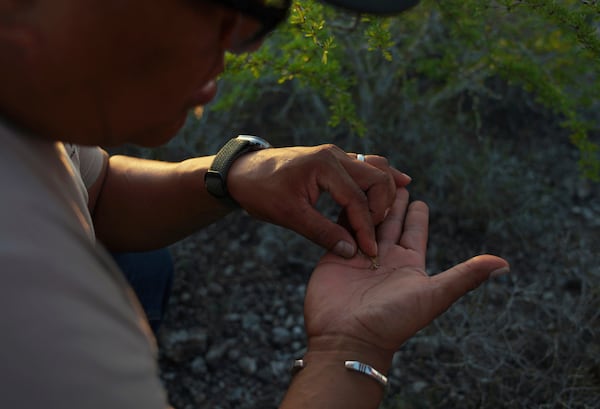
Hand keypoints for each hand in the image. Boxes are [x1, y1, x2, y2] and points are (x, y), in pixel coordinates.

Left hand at [227, 144, 410, 257]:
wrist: (242, 172)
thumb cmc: (261, 191)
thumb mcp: (289, 215)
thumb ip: (322, 232)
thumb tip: (351, 251)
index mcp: (325, 166)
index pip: (357, 199)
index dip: (366, 228)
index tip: (370, 251)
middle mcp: (335, 155)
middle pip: (376, 178)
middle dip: (381, 207)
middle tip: (376, 234)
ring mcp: (336, 155)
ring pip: (375, 167)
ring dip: (385, 190)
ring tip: (394, 211)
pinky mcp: (333, 161)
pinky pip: (366, 166)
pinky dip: (380, 178)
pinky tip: (398, 184)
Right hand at [303, 188, 508, 366]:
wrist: (348, 338)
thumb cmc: (394, 320)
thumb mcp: (434, 295)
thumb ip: (466, 276)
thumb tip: (505, 264)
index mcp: (409, 263)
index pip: (415, 230)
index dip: (417, 212)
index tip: (418, 196)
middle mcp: (384, 257)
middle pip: (390, 220)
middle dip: (392, 200)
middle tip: (393, 178)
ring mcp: (359, 255)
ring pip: (366, 219)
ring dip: (369, 201)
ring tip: (370, 180)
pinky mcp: (336, 255)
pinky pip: (342, 227)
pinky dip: (346, 211)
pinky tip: (346, 194)